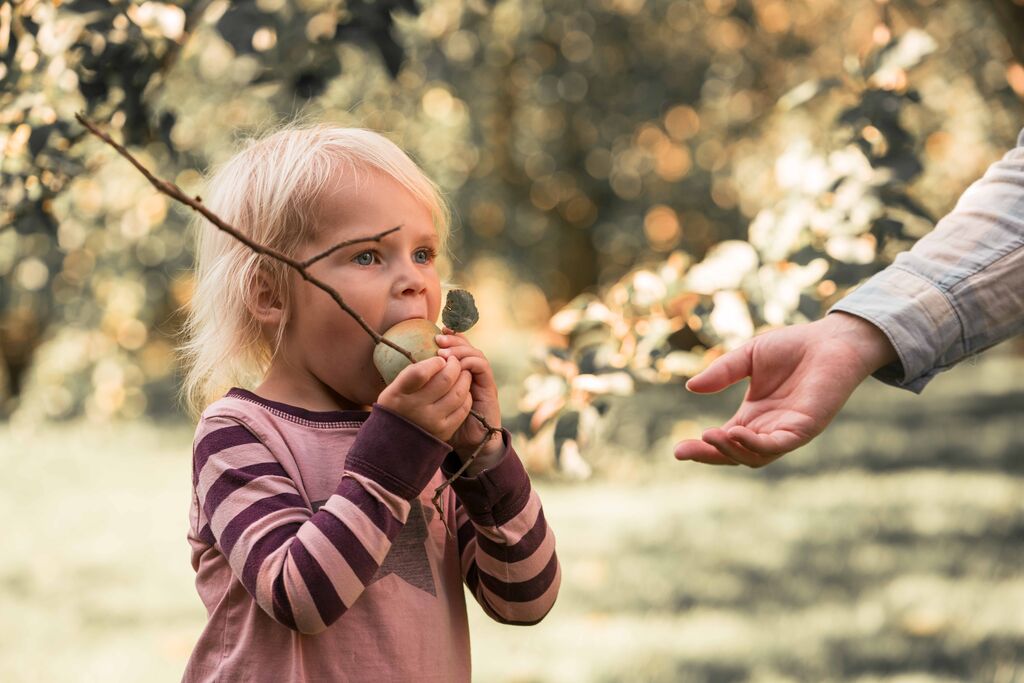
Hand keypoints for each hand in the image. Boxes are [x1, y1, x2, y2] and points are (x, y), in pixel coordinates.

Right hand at [377, 355, 472, 441]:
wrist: (396, 443)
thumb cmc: (397, 407)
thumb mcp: (394, 388)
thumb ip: (412, 373)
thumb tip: (438, 357)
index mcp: (398, 394)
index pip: (420, 373)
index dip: (434, 362)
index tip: (438, 359)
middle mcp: (415, 408)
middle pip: (445, 380)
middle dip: (454, 365)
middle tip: (454, 361)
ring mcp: (431, 421)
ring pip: (458, 392)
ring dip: (464, 378)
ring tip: (462, 373)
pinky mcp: (444, 431)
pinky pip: (463, 408)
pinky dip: (466, 395)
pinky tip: (462, 391)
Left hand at [435, 329, 502, 461]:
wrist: (470, 443)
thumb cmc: (446, 423)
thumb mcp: (431, 403)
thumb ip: (424, 389)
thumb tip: (402, 374)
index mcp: (459, 373)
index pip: (456, 348)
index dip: (449, 338)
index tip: (435, 334)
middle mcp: (471, 373)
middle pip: (466, 346)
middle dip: (453, 340)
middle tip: (438, 340)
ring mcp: (481, 379)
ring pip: (474, 353)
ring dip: (460, 350)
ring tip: (445, 353)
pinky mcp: (488, 386)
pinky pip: (482, 366)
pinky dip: (470, 361)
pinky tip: (458, 364)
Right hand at [674, 313, 897, 466]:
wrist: (832, 340)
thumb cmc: (794, 347)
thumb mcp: (748, 357)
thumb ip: (722, 373)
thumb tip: (691, 388)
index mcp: (754, 416)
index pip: (724, 439)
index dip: (701, 447)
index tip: (677, 449)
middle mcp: (769, 429)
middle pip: (734, 454)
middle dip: (708, 456)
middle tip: (682, 452)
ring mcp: (787, 432)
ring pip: (754, 457)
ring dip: (729, 451)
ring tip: (708, 436)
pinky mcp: (804, 428)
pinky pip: (777, 445)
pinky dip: (755, 444)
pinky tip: (735, 432)